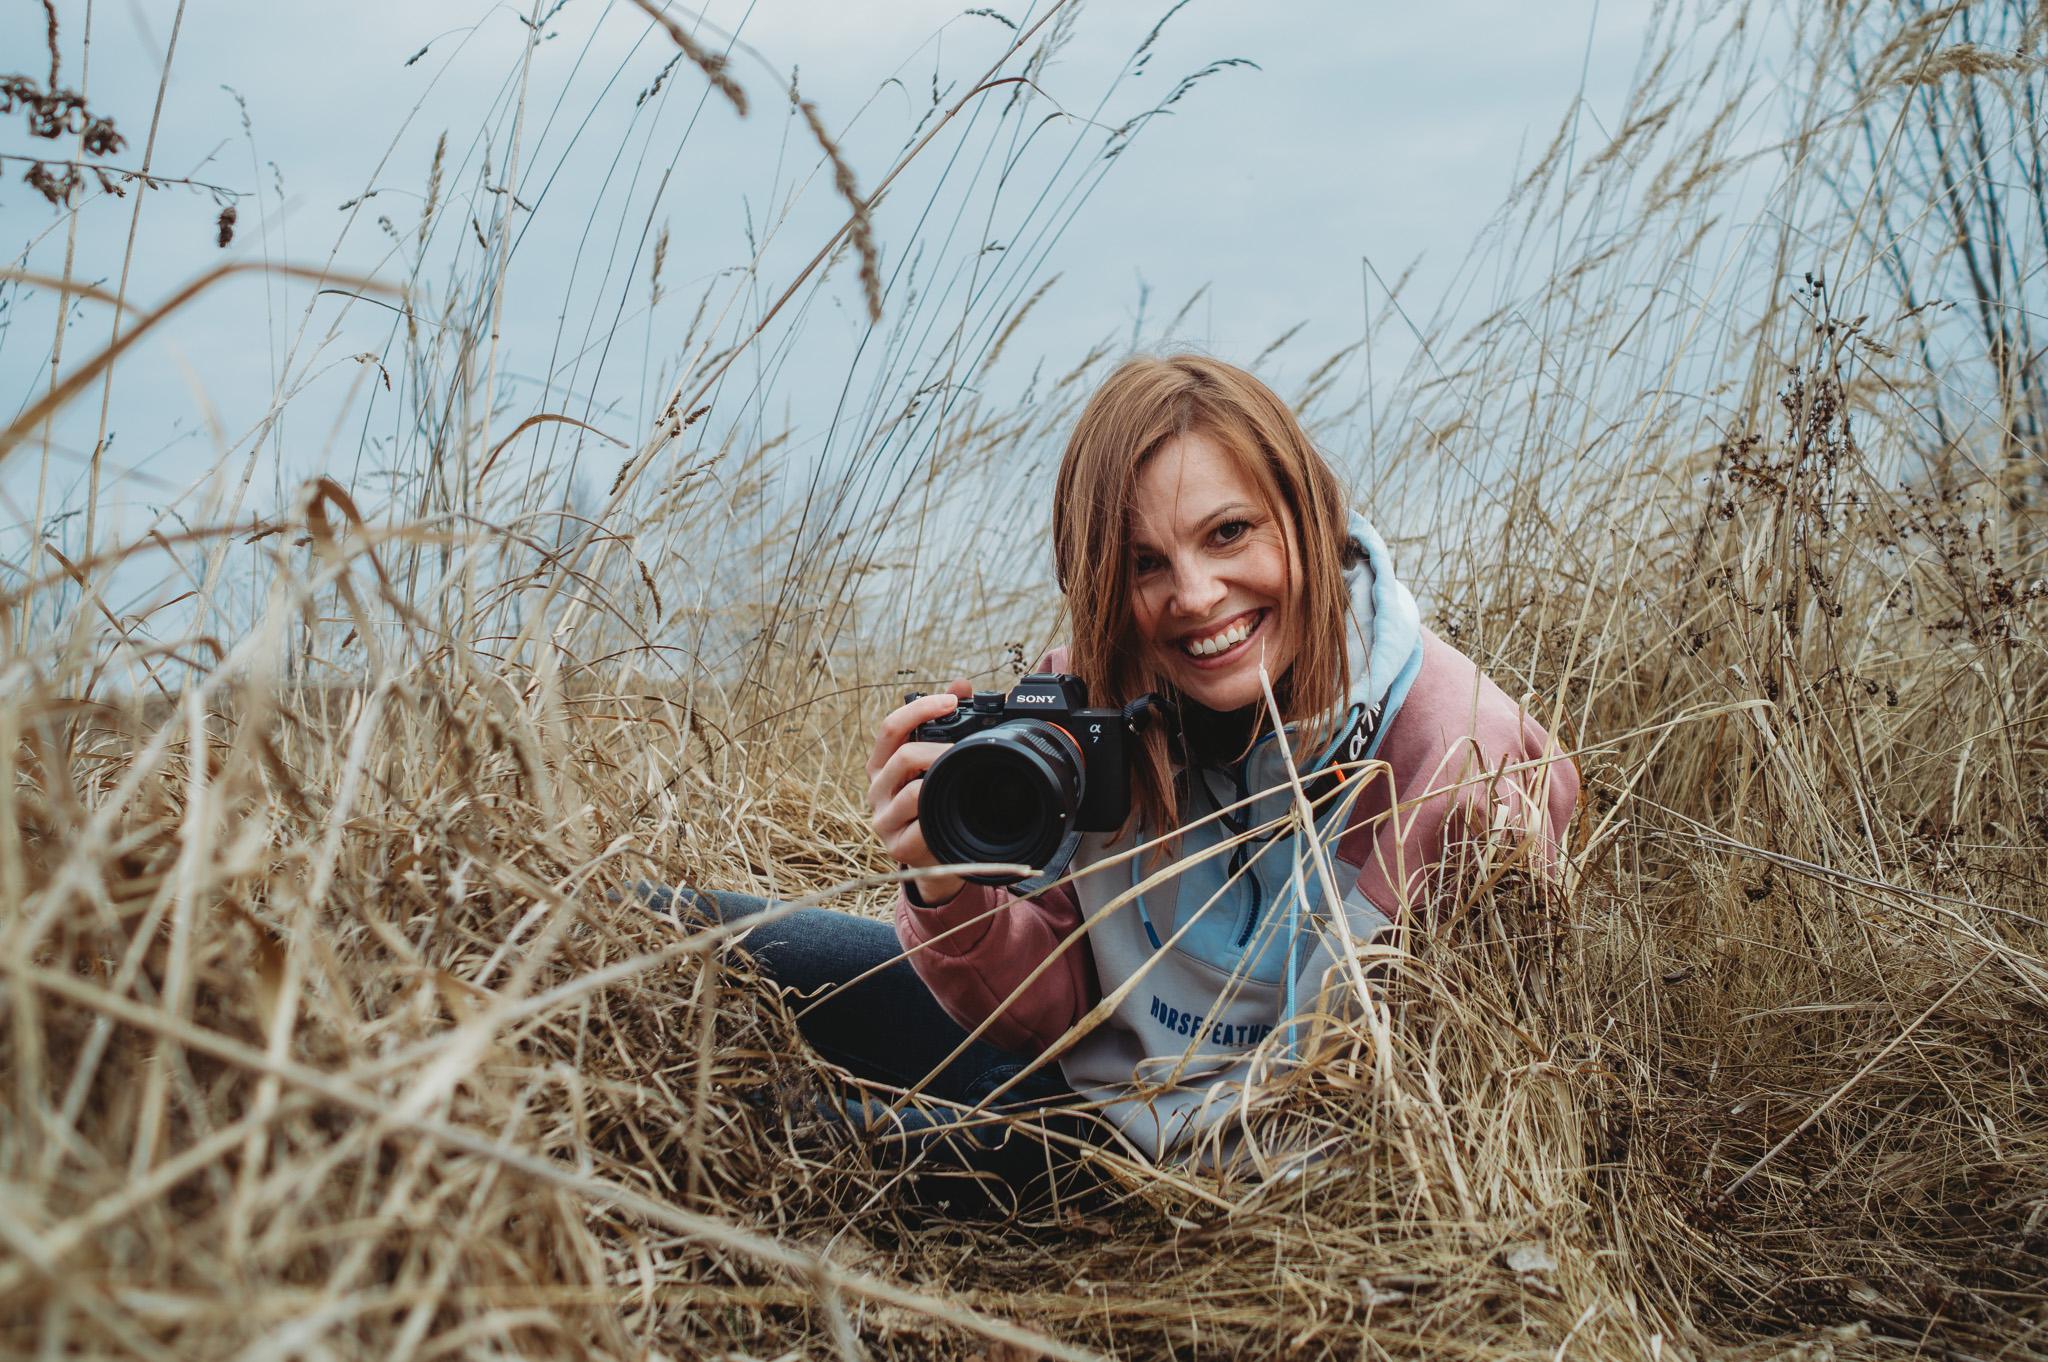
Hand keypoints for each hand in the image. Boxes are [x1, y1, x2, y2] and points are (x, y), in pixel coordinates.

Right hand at [867, 679, 973, 904]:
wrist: (936, 857)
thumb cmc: (934, 803)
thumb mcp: (935, 763)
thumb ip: (945, 723)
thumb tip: (960, 684)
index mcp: (882, 764)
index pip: (891, 727)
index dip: (920, 708)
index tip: (951, 701)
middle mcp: (876, 789)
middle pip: (904, 756)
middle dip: (941, 749)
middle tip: (968, 751)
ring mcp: (884, 819)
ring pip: (913, 792)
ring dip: (944, 782)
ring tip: (966, 781)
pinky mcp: (898, 846)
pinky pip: (921, 826)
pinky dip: (941, 816)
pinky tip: (955, 812)